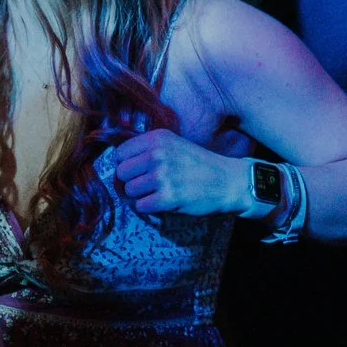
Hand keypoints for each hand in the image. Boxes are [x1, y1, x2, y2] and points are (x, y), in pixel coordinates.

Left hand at [111, 126, 257, 216]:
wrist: (228, 181)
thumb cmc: (198, 164)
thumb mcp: (174, 145)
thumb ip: (149, 149)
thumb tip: (118, 163)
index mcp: (157, 139)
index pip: (120, 153)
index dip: (126, 164)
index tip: (138, 171)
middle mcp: (158, 154)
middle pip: (121, 173)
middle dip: (130, 182)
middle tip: (146, 185)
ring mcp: (163, 176)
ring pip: (129, 191)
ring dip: (140, 196)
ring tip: (156, 193)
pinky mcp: (168, 197)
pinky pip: (141, 206)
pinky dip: (148, 207)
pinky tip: (161, 202)